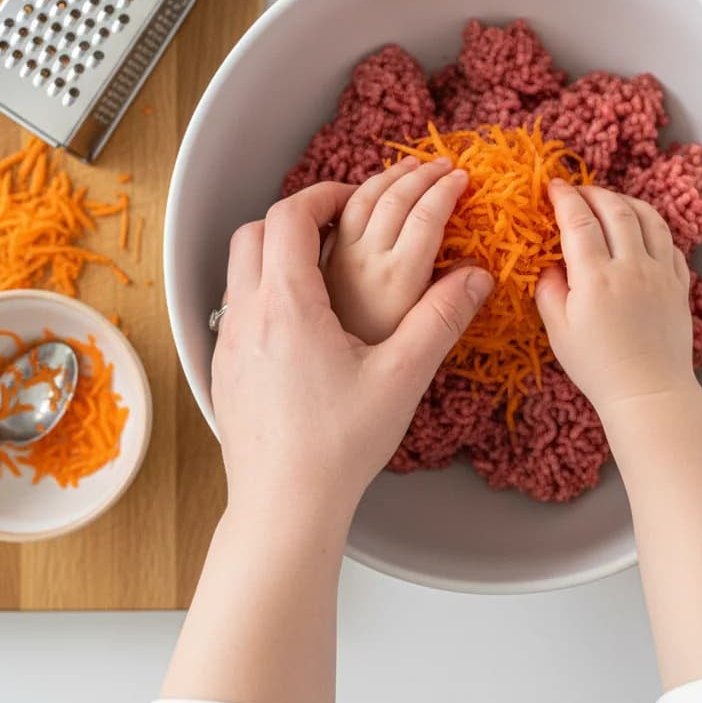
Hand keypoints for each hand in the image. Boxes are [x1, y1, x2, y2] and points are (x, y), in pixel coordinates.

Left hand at [211, 182, 493, 518]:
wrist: (283, 506)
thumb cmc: (339, 445)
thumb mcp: (402, 377)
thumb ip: (441, 318)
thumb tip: (477, 276)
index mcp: (288, 304)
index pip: (290, 217)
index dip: (322, 197)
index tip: (351, 201)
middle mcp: (248, 315)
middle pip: (254, 232)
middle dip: (294, 218)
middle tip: (334, 226)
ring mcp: (229, 343)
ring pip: (239, 269)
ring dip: (275, 252)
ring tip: (320, 267)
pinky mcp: (224, 369)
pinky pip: (237, 305)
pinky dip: (264, 288)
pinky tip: (301, 321)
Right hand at [535, 180, 696, 417]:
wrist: (648, 393)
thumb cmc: (597, 367)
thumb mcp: (558, 330)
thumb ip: (549, 290)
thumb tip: (549, 263)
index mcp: (596, 277)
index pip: (578, 221)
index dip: (564, 198)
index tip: (553, 186)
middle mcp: (632, 266)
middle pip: (615, 210)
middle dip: (594, 192)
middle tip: (578, 191)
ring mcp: (661, 273)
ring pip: (649, 219)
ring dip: (627, 202)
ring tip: (610, 201)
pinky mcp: (679, 285)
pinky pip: (671, 244)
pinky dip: (654, 228)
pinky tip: (641, 232)